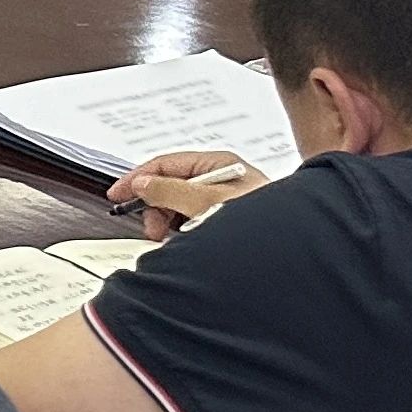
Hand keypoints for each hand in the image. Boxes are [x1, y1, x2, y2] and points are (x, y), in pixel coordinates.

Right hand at [108, 149, 272, 240]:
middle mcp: (222, 177)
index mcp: (218, 164)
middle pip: (172, 184)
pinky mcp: (231, 218)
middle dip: (156, 206)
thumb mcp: (206, 202)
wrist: (294, 248)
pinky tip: (189, 240)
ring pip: (182, 204)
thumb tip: (142, 184)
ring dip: (171, 221)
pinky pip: (196, 218)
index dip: (137, 178)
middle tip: (152, 228)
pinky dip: (185, 229)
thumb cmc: (262, 222)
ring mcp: (227, 198)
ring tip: (174, 238)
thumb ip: (169, 191)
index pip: (165, 163)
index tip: (117, 194)